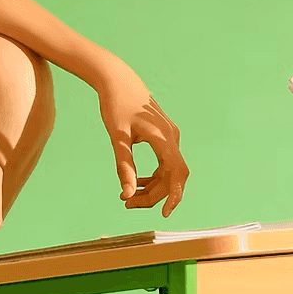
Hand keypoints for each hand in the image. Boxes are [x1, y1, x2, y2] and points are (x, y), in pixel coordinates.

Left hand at [96, 60, 188, 216]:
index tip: (164, 213)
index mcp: (163, 138)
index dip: (174, 195)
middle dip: (153, 195)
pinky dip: (152, 176)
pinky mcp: (165, 137)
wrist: (119, 80)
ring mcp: (170, 138)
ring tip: (127, 197)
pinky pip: (164, 164)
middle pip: (171, 177)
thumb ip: (124, 166)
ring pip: (167, 172)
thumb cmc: (116, 105)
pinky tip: (134, 181)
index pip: (176, 173)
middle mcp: (172, 138)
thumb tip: (126, 194)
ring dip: (151, 187)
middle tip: (127, 204)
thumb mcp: (118, 137)